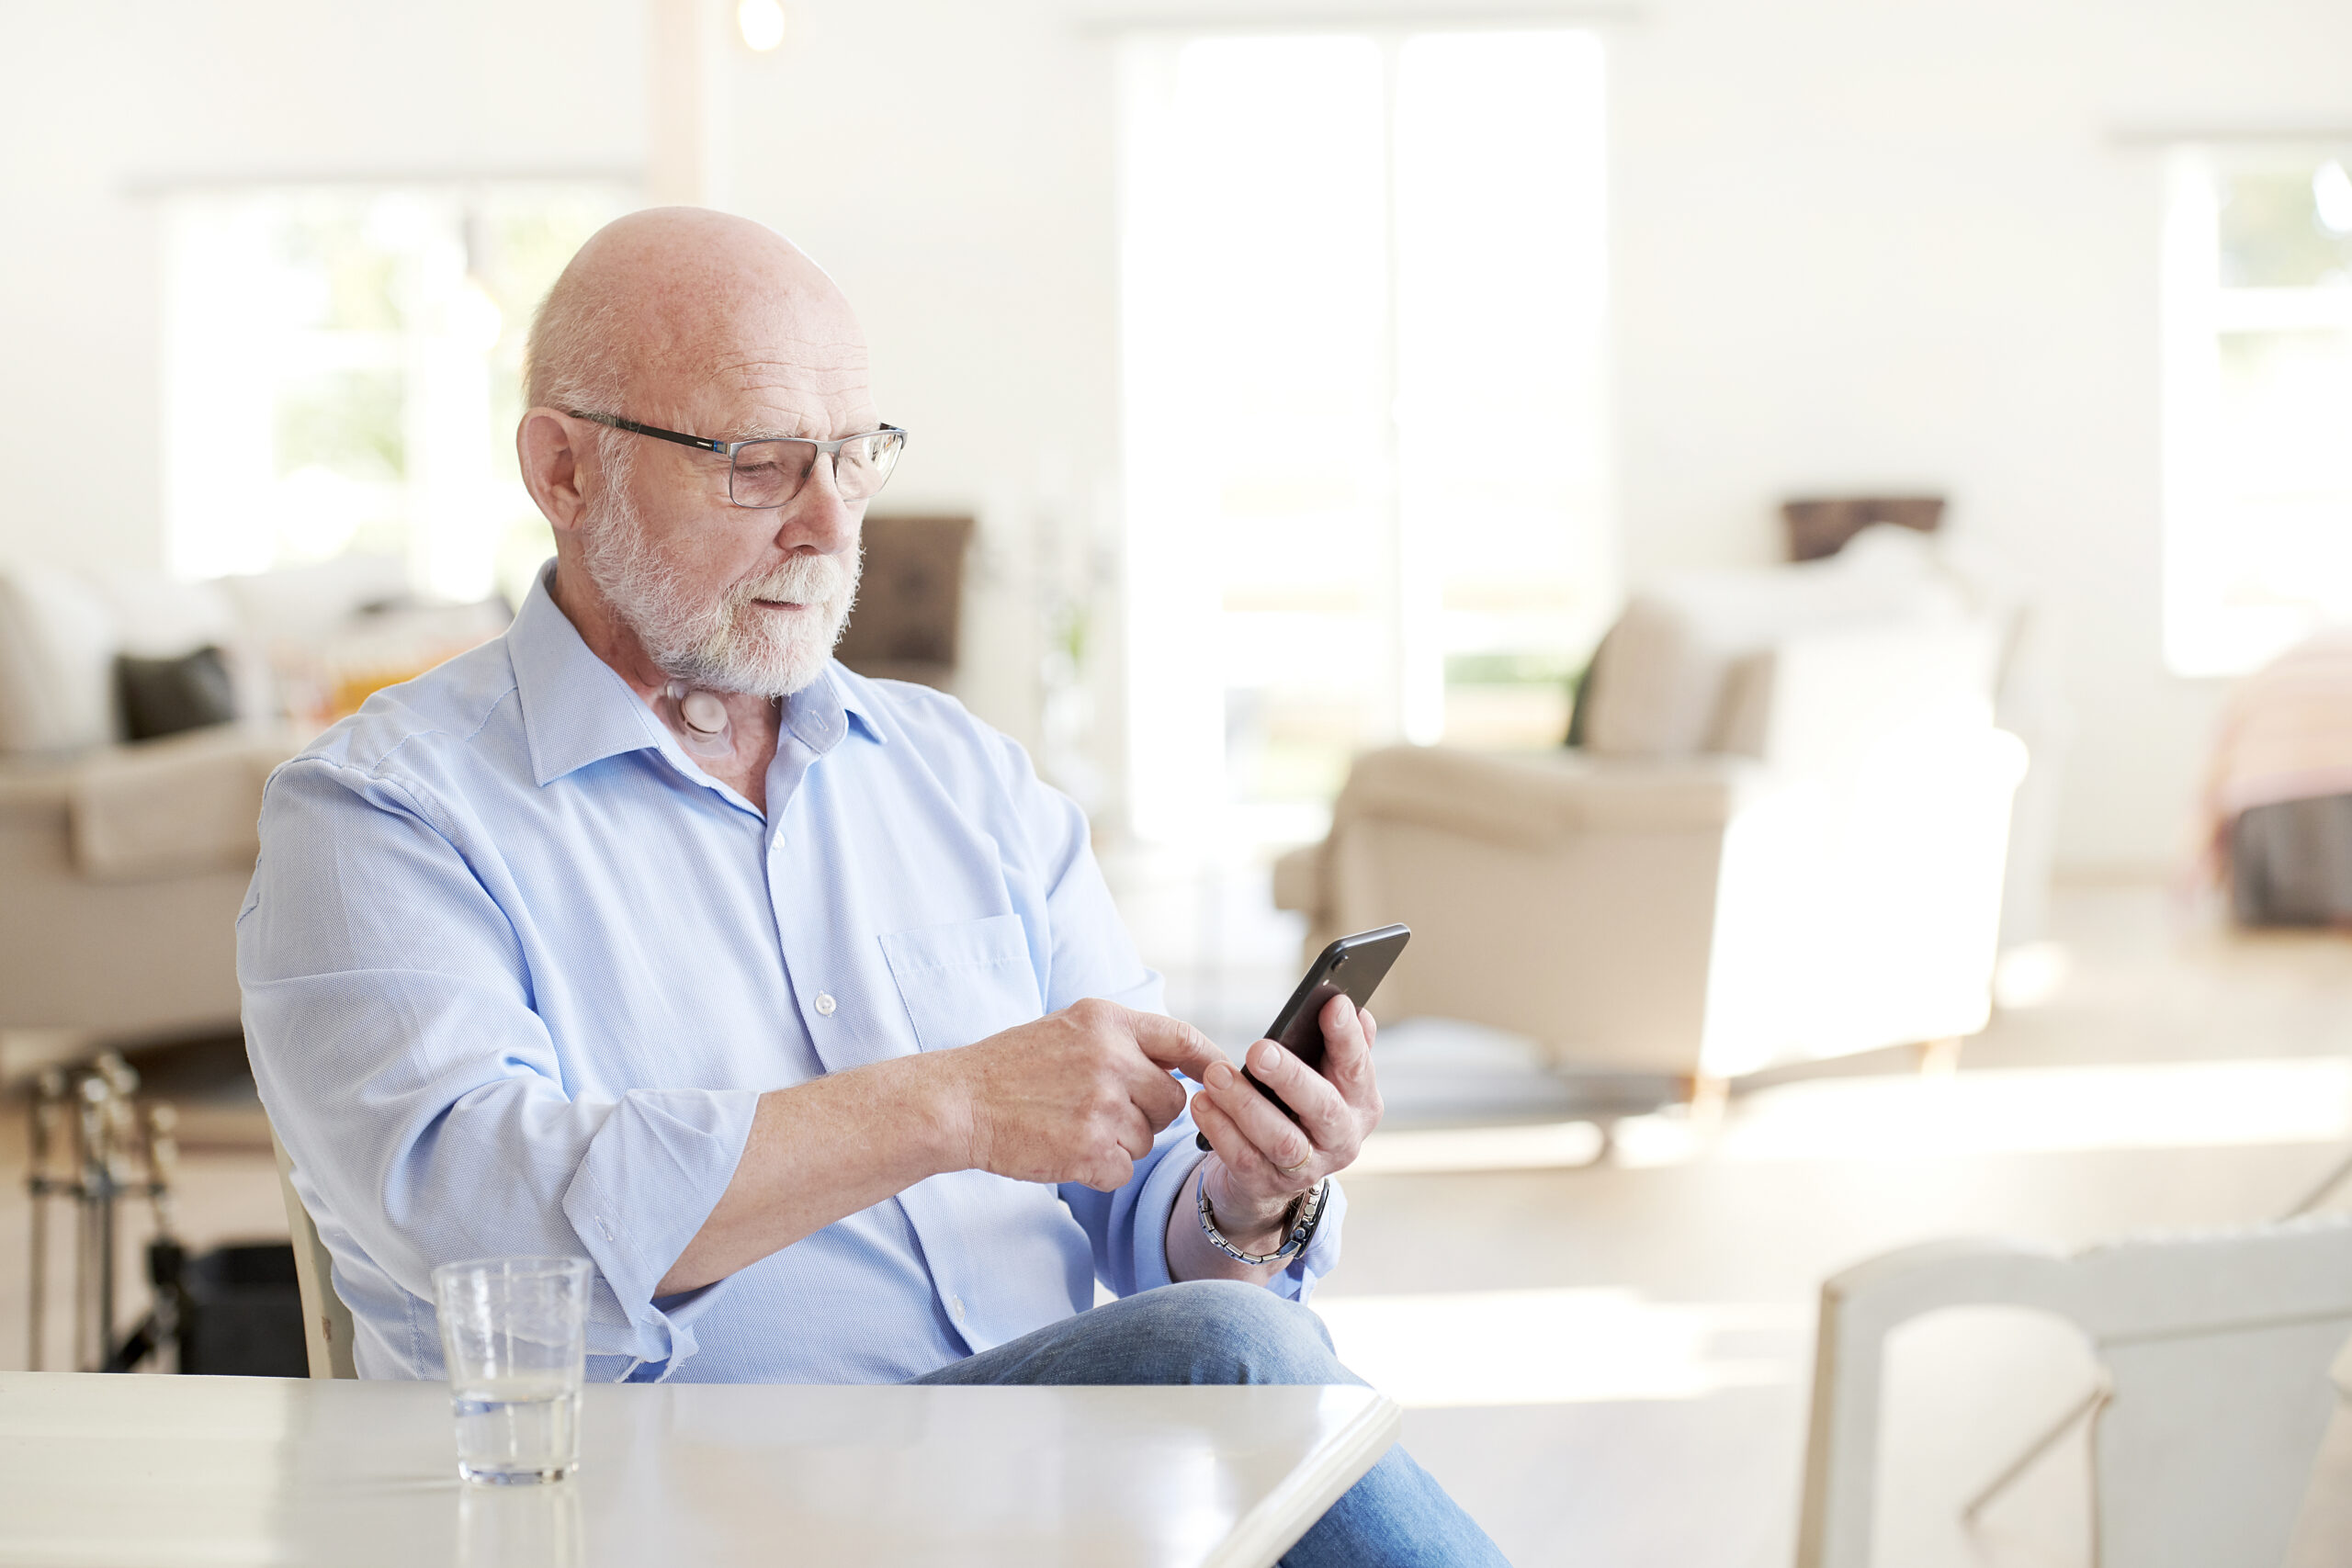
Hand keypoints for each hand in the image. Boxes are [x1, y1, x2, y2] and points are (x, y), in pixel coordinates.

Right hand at [939, 999, 1228, 1191]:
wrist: (958, 1102)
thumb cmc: (1011, 1068)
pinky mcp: (1089, 1149)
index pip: (1182, 1038)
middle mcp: (1111, 1058)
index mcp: (1107, 1022)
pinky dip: (1100, 1169)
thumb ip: (1122, 1041)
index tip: (1225, 1078)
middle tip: (1102, 1111)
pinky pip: (1123, 1170)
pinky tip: (1065, 1149)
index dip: (1210, 1061)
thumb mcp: (1069, 1030)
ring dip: (1119, 1142)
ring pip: (1147, 1139)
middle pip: (1173, 1101)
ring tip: (1071, 1125)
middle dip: (1148, 1114)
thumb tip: (1181, 1065)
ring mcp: (1101, 1105)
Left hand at [1189, 994, 1382, 1231]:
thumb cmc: (1298, 1110)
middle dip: (1291, 1077)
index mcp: (1361, 1105)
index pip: (1358, 1068)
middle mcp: (1342, 1140)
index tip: (1332, 1004)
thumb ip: (1340, 1048)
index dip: (1348, 1037)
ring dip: (1246, 1105)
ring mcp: (1306, 1170)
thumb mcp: (1324, 1079)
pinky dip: (1221, 1131)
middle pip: (1323, 1109)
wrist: (1271, 1175)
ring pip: (1281, 1140)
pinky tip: (1202, 1103)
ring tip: (1216, 1075)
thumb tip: (1353, 1009)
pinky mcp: (1267, 1187)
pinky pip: (1244, 1160)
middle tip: (1259, 1049)